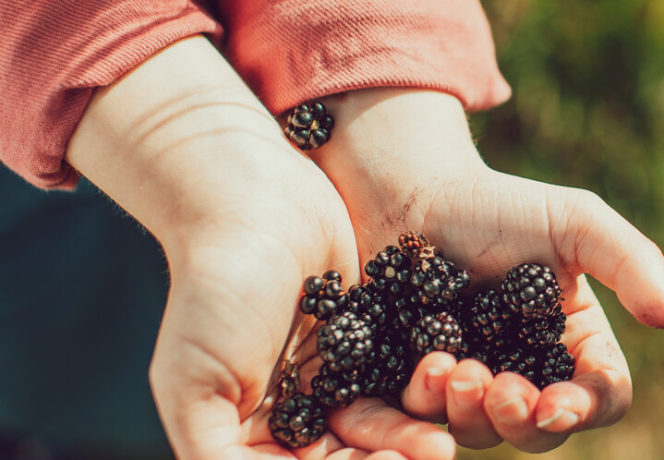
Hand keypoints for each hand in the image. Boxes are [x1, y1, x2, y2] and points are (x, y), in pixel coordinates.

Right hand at [67, 37, 453, 459]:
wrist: (256, 200)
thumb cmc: (215, 289)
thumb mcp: (194, 386)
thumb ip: (216, 457)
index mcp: (246, 434)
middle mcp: (295, 413)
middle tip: (430, 457)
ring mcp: (337, 375)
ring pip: (382, 426)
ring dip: (411, 436)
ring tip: (440, 443)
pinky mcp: (376, 338)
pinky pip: (404, 377)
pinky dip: (422, 392)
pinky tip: (444, 394)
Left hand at [313, 88, 663, 451]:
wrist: (414, 196)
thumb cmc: (500, 205)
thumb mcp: (576, 222)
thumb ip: (634, 265)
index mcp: (576, 342)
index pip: (602, 396)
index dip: (586, 407)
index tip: (556, 400)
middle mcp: (529, 372)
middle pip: (544, 430)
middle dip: (523, 419)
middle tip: (499, 386)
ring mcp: (474, 383)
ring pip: (485, 434)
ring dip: (473, 414)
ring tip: (453, 368)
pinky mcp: (421, 385)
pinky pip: (427, 420)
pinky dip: (428, 402)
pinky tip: (427, 364)